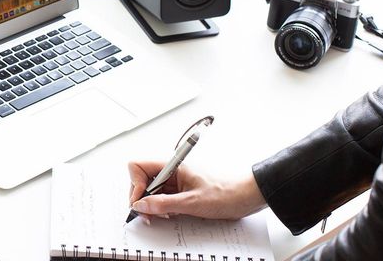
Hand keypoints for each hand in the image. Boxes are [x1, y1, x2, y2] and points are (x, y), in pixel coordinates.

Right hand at [128, 161, 265, 222]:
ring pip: (151, 192)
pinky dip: (162, 209)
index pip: (138, 167)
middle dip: (141, 199)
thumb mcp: (192, 202)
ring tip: (162, 216)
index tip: (141, 202)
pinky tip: (170, 215)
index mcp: (172, 166)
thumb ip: (164, 204)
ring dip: (152, 206)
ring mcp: (175, 183)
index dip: (135, 185)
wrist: (246, 198)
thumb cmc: (226, 193)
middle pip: (141, 181)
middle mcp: (171, 172)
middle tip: (148, 215)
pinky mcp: (181, 193)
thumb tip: (140, 205)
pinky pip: (162, 199)